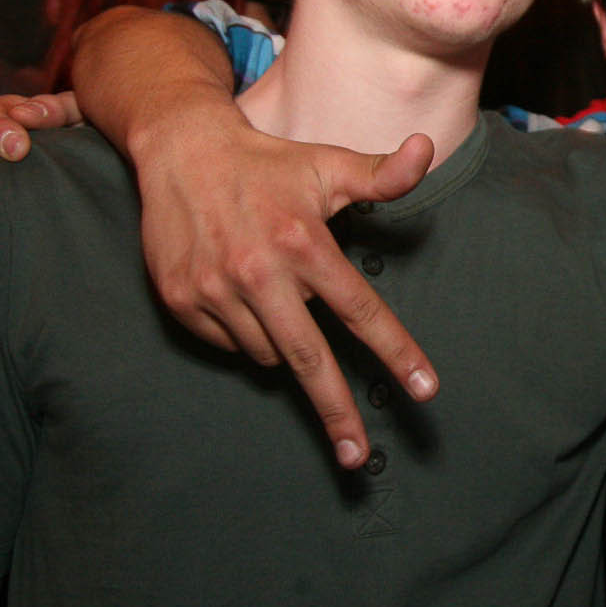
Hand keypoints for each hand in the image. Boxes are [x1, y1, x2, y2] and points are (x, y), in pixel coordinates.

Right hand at [136, 120, 437, 468]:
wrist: (181, 150)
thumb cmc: (269, 164)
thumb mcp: (329, 164)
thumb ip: (383, 175)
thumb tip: (426, 149)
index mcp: (303, 243)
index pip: (360, 310)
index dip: (396, 352)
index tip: (425, 391)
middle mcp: (258, 272)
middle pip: (309, 359)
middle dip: (337, 412)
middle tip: (360, 456)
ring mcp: (214, 290)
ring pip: (267, 354)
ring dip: (284, 344)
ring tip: (278, 295)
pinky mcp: (180, 302)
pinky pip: (229, 345)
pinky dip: (245, 334)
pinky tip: (242, 295)